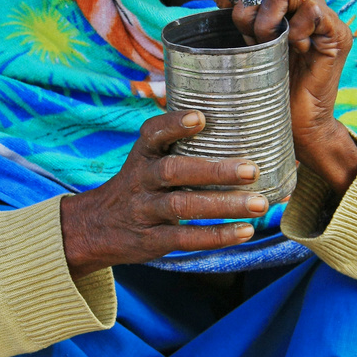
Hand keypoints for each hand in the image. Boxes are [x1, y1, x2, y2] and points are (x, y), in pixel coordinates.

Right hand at [60, 110, 268, 277]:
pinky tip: (245, 231)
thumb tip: (241, 129)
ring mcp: (146, 211)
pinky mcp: (153, 240)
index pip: (152, 133)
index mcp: (143, 155)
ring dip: (224, 205)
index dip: (174, 124)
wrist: (96, 228)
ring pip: (183, 206)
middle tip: (252, 170)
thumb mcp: (147, 160)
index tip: (200, 117)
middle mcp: (142, 180)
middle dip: (215, 171)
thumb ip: (179, 145)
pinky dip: (217, 236)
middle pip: (174, 171)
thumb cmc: (140, 186)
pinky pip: (185, 238)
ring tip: (259, 204)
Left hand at [189, 0, 356, 193]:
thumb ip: (225, 2)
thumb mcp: (239, 38)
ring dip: (270, 14)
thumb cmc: (266, 86)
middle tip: (245, 23)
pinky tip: (290, 46)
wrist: (292, 127)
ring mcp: (322, 17)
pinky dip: (296, 28)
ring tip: (265, 40)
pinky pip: (314, 14)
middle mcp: (302, 1)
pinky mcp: (338, 35)